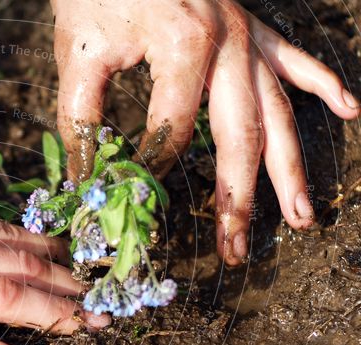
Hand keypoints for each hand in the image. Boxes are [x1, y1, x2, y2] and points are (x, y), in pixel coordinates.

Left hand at [52, 0, 359, 263]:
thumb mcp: (79, 52)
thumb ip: (80, 118)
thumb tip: (82, 179)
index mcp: (184, 46)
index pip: (173, 130)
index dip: (153, 170)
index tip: (137, 201)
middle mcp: (228, 43)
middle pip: (242, 135)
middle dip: (240, 198)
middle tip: (237, 249)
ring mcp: (245, 35)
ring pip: (277, 110)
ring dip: (289, 167)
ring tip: (302, 216)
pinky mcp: (249, 26)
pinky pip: (293, 59)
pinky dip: (322, 84)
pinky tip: (351, 109)